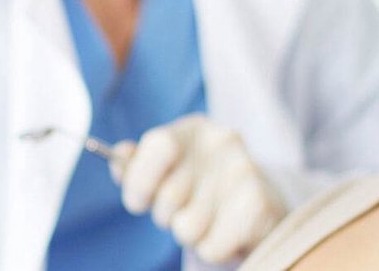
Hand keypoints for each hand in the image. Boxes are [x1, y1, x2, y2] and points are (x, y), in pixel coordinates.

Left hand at [109, 115, 287, 262]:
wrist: (258, 210)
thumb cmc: (201, 189)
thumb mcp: (167, 171)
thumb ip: (137, 166)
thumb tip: (118, 156)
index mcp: (194, 128)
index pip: (159, 144)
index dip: (140, 180)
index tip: (138, 202)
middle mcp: (223, 141)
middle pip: (168, 195)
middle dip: (165, 215)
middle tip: (182, 211)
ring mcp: (245, 171)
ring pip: (187, 227)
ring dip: (188, 234)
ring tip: (206, 221)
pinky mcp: (260, 206)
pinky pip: (211, 247)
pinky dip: (211, 249)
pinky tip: (224, 232)